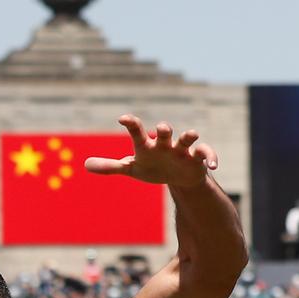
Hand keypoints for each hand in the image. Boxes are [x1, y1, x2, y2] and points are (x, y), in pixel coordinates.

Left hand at [85, 115, 216, 188]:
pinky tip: (213, 166)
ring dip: (189, 136)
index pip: (137, 132)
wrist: (177, 177)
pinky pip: (206, 155)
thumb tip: (85, 165)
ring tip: (191, 134)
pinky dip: (211, 158)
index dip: (131, 124)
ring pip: (186, 139)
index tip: (122, 118)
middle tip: (161, 127)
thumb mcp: (131, 169)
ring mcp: (182, 150)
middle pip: (164, 132)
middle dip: (163, 129)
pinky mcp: (197, 159)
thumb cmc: (153, 167)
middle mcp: (165, 144)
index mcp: (147, 146)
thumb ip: (110, 166)